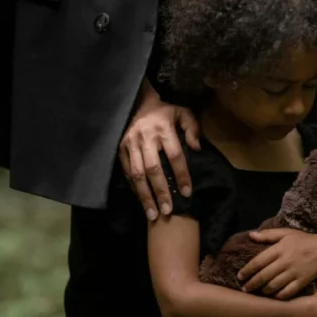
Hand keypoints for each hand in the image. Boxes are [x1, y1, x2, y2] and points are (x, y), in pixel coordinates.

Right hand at [120, 80, 200, 220]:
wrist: (138, 102)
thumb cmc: (165, 110)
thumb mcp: (183, 112)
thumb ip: (192, 128)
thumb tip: (197, 148)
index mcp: (163, 128)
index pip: (175, 155)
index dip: (181, 175)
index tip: (187, 192)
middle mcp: (145, 137)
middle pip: (153, 169)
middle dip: (161, 192)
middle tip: (168, 211)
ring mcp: (130, 144)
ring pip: (137, 174)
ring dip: (145, 196)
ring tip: (152, 214)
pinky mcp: (120, 149)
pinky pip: (126, 172)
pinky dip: (134, 188)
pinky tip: (141, 200)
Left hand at [239, 229, 316, 298]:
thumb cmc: (303, 240)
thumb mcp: (286, 233)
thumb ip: (268, 235)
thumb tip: (250, 234)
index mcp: (279, 249)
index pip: (258, 261)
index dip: (247, 270)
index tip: (240, 276)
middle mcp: (284, 261)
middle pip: (263, 276)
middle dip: (251, 284)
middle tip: (244, 289)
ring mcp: (293, 273)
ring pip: (273, 286)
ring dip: (263, 290)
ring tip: (258, 292)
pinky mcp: (301, 282)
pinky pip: (287, 292)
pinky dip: (278, 296)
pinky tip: (273, 296)